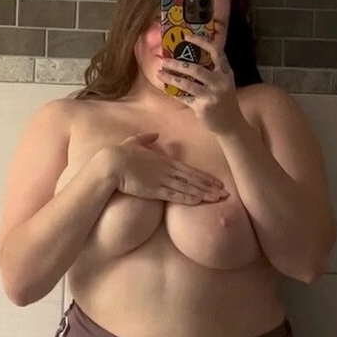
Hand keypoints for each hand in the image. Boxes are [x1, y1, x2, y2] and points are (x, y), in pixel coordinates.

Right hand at [107, 132, 227, 203]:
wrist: (110, 164)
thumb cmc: (120, 153)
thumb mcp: (135, 142)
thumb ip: (146, 138)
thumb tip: (155, 134)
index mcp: (165, 160)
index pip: (189, 169)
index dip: (204, 176)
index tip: (217, 181)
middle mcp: (167, 170)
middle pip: (193, 179)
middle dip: (210, 186)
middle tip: (225, 192)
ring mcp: (162, 181)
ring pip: (187, 188)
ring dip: (203, 194)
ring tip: (218, 199)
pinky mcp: (154, 191)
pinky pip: (174, 196)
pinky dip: (187, 198)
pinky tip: (198, 201)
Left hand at [157, 36, 242, 134]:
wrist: (231, 124)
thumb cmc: (224, 101)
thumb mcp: (223, 83)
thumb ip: (212, 71)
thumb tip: (189, 58)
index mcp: (226, 72)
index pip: (216, 51)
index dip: (202, 42)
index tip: (187, 37)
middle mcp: (220, 81)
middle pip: (195, 68)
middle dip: (176, 63)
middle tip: (163, 59)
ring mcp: (212, 95)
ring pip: (187, 84)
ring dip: (171, 77)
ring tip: (159, 72)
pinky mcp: (203, 107)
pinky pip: (185, 97)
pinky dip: (174, 93)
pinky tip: (166, 88)